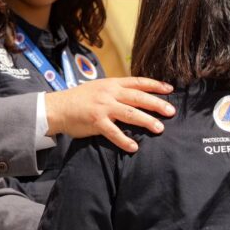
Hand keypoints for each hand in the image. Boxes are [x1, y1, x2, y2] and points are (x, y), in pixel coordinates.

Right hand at [44, 77, 174, 152]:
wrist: (58, 107)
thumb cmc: (80, 98)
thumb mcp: (99, 87)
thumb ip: (116, 90)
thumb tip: (136, 94)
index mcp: (112, 84)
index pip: (138, 82)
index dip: (155, 85)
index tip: (170, 89)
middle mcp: (109, 93)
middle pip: (138, 97)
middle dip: (156, 104)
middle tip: (171, 111)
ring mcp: (103, 107)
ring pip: (130, 113)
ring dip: (146, 121)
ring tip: (159, 128)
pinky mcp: (96, 122)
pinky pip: (113, 132)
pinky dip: (124, 140)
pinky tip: (134, 147)